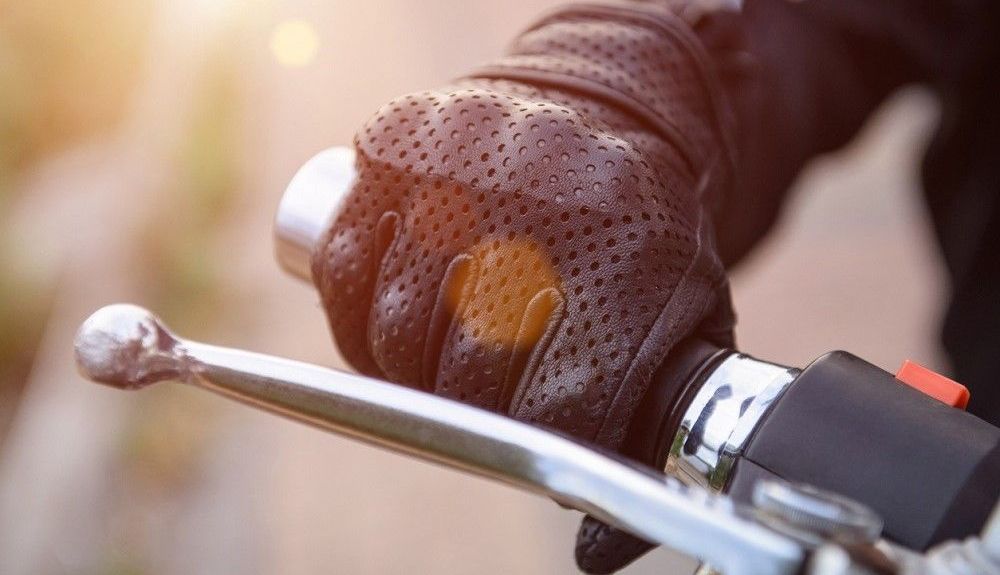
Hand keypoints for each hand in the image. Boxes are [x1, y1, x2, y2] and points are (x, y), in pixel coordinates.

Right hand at [310, 3, 734, 570]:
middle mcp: (536, 219)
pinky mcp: (394, 149)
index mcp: (623, 272)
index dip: (537, 448)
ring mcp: (458, 178)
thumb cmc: (638, 242)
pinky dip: (353, 310)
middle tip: (480, 392)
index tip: (537, 443)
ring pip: (393, 334)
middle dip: (468, 410)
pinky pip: (340, 270)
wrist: (607, 111)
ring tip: (437, 346)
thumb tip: (596, 559)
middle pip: (463, 381)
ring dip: (405, 365)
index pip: (555, 412)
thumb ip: (647, 436)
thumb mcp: (682, 327)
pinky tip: (393, 302)